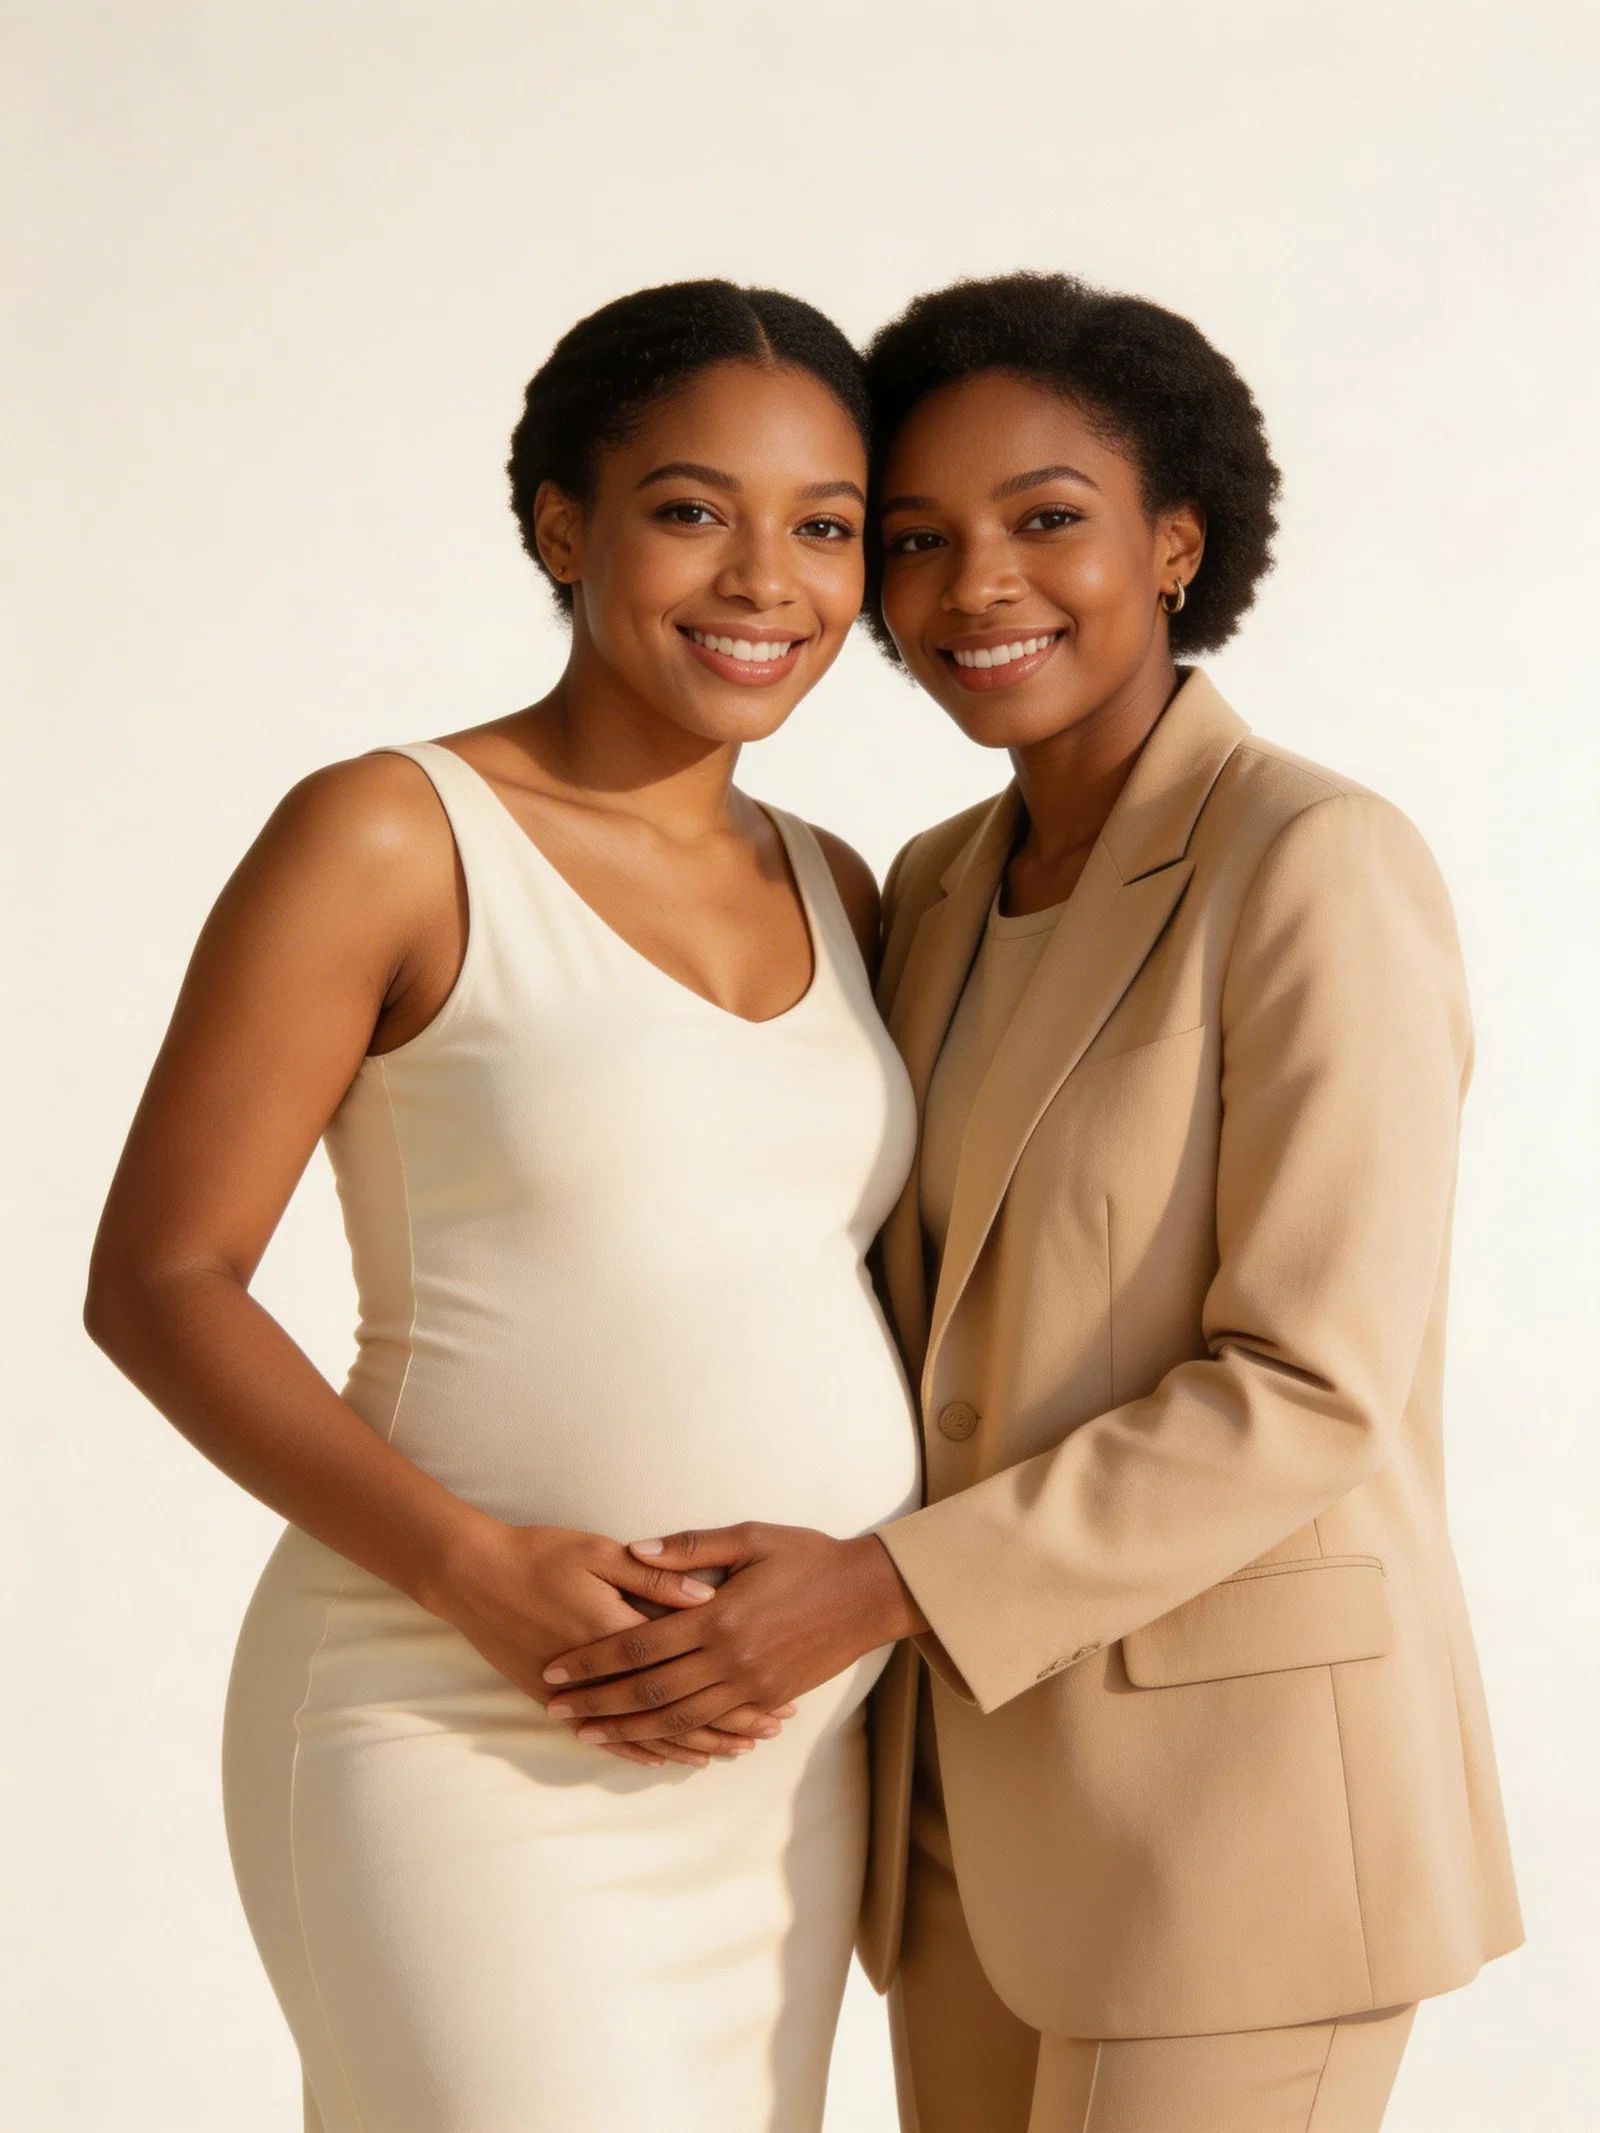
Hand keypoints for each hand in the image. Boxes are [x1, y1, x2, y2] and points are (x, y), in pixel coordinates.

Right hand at [425, 1516, 791, 1770]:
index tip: (772, 1699)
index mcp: (622, 1629)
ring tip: (729, 1752)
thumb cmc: (539, 1554)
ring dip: (689, 1742)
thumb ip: (655, 1577)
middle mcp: (604, 1672)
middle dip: (724, 1724)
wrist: (473, 1576)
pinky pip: (605, 1736)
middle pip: (676, 1708)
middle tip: (765, 1733)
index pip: (691, 1670)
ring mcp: (579, 1693)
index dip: (732, 1688)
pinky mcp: (556, 1700)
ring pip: (644, 1730)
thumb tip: (706, 1598)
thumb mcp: (599, 1553)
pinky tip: (665, 1759)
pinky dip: (638, 1749)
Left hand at [542, 1523, 926, 1747]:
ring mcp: (749, 1686)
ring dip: (627, 1730)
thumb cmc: (808, 1556)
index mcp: (717, 1616)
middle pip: (647, 1692)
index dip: (592, 1660)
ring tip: (589, 1734)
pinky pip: (715, 1728)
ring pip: (676, 1720)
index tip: (556, 1669)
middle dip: (597, 1703)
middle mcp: (729, 1659)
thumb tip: (633, 1550)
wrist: (868, 1594)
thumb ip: (689, 1547)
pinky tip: (652, 1746)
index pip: (638, 1645)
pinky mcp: (768, 1700)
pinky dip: (680, 1741)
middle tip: (556, 1711)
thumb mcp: (749, 1537)